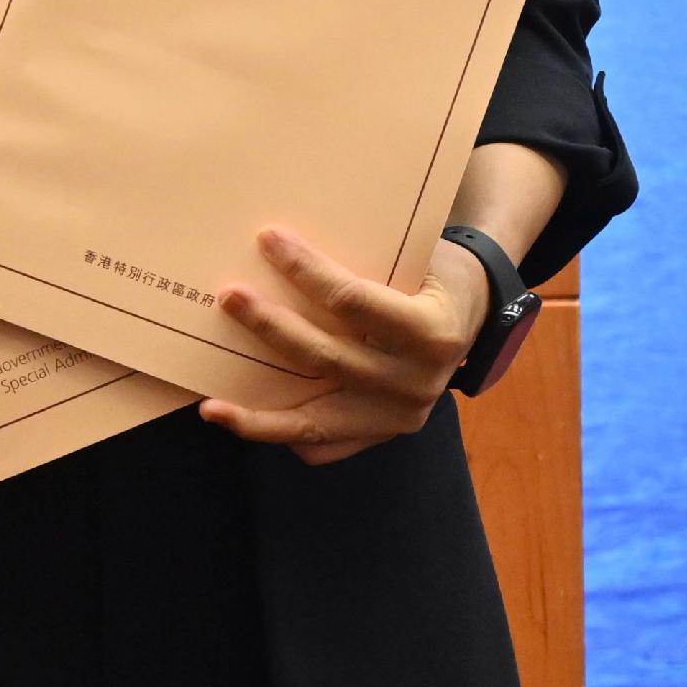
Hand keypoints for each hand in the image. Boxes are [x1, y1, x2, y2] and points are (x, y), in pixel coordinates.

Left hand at [197, 229, 483, 465]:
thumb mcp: (417, 256)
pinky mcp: (384, 435)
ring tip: (212, 408)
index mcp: (431, 332)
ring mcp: (400, 417)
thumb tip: (280, 240)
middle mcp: (417, 382)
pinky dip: (283, 435)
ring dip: (258, 415)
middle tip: (228, 296)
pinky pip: (325, 447)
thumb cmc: (433, 276)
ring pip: (316, 422)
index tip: (267, 239)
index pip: (352, 301)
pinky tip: (246, 420)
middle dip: (270, 326)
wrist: (474, 317)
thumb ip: (363, 258)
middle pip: (325, 357)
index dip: (306, 269)